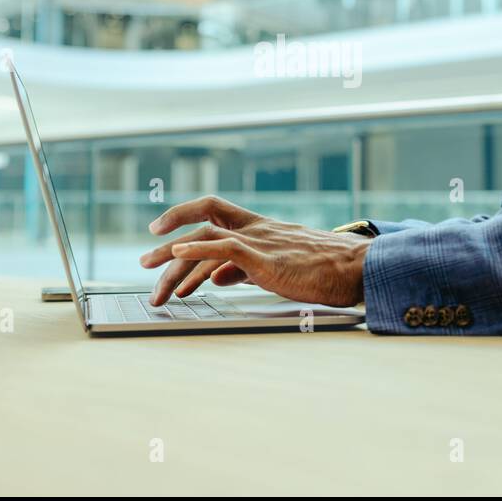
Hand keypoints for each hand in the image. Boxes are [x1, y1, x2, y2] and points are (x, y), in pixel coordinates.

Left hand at [138, 195, 369, 307]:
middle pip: (199, 226)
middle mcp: (255, 229)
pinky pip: (225, 248)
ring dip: (174, 264)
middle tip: (144, 264)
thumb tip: (216, 278)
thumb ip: (243, 269)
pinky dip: (197, 251)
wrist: (357, 268)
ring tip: (156, 290)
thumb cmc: (325, 270)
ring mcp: (260, 242)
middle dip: (167, 247)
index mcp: (259, 228)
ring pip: (205, 243)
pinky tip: (177, 257)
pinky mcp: (267, 258)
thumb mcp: (276, 267)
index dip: (183, 215)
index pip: (213, 211)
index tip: (160, 233)